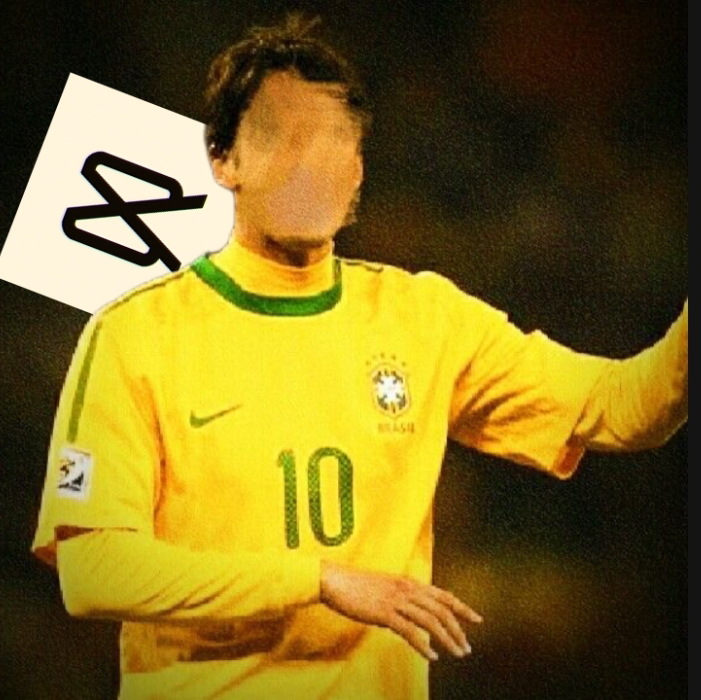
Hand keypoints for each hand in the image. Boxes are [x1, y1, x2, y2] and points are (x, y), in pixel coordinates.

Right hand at [319, 560, 481, 660]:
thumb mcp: (385, 590)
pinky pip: (410, 632)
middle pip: (441, 610)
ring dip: (447, 639)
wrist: (335, 581)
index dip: (461, 607)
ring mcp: (396, 600)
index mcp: (408, 582)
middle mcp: (407, 589)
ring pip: (430, 621)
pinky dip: (424, 646)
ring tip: (457, 653)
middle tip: (467, 648)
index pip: (442, 595)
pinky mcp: (384, 613)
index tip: (477, 619)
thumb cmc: (357, 586)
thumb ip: (402, 602)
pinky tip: (432, 656)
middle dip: (458, 629)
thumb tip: (416, 621)